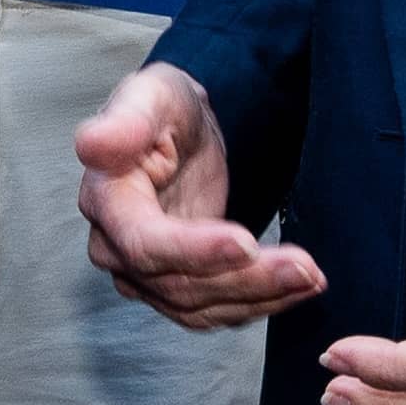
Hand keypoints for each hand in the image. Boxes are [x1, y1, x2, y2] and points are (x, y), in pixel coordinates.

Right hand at [78, 62, 323, 328]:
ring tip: (312, 277)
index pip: (145, 243)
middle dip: (246, 279)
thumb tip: (93, 144)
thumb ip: (126, 120)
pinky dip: (258, 304)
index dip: (195, 250)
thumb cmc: (164, 107)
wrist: (180, 131)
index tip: (248, 243)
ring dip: (260, 297)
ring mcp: (143, 275)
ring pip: (201, 305)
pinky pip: (214, 309)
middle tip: (306, 268)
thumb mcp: (150, 95)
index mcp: (106, 200)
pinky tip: (298, 288)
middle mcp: (115, 248)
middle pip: (180, 284)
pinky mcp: (175, 285)